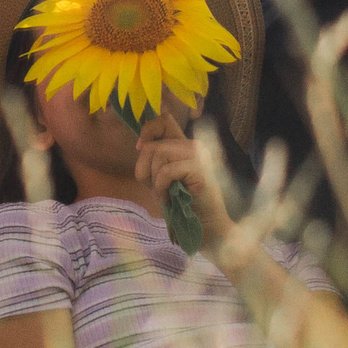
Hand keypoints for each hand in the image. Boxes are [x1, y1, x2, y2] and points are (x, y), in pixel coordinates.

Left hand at [133, 112, 232, 242]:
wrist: (207, 227)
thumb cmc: (183, 205)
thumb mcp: (163, 178)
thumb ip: (156, 159)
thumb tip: (141, 145)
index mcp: (186, 145)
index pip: (164, 120)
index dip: (148, 130)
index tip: (140, 148)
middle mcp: (194, 145)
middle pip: (153, 145)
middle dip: (145, 170)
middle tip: (157, 188)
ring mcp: (199, 156)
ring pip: (158, 155)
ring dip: (154, 181)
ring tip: (166, 194)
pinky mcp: (200, 170)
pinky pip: (166, 171)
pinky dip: (162, 188)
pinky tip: (170, 199)